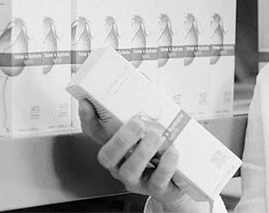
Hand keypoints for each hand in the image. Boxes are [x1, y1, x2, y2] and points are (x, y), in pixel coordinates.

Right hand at [78, 100, 199, 210]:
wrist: (182, 178)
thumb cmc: (163, 149)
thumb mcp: (153, 125)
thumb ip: (146, 103)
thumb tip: (140, 79)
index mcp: (117, 147)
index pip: (94, 133)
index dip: (87, 118)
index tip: (86, 102)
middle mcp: (121, 164)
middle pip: (107, 156)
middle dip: (121, 138)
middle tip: (138, 123)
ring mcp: (137, 179)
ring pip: (129, 171)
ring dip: (144, 151)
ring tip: (158, 137)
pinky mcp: (156, 189)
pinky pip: (157, 181)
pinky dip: (166, 164)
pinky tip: (173, 152)